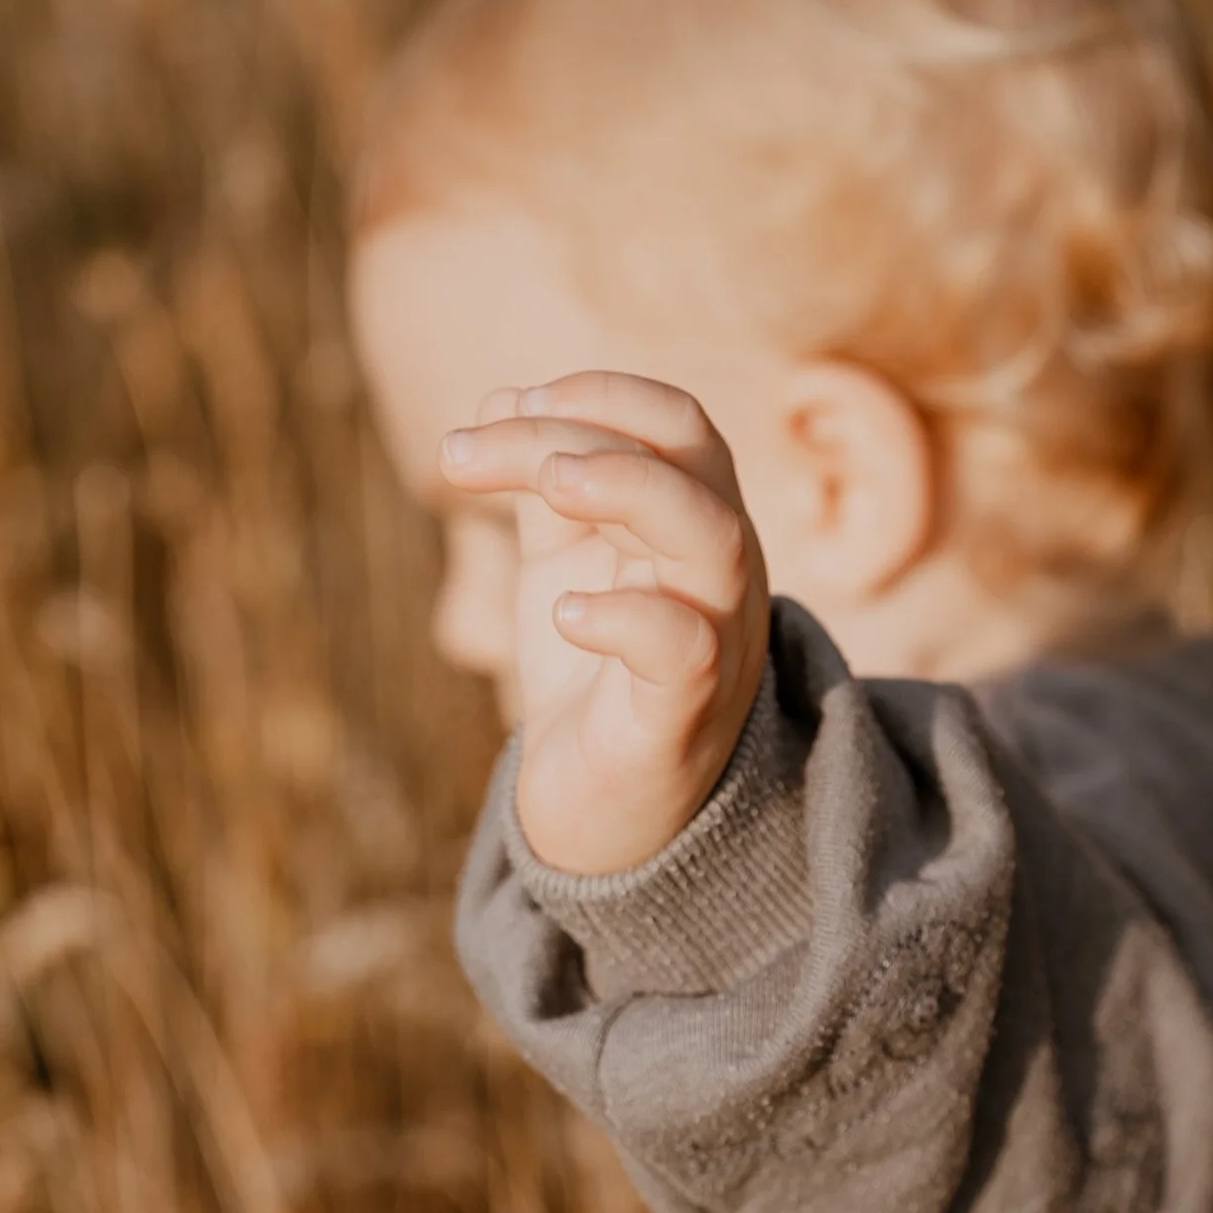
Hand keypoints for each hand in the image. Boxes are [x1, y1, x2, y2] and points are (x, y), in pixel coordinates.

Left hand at [439, 373, 769, 875]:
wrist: (600, 817)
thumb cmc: (591, 683)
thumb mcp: (563, 567)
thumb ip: (544, 491)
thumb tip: (498, 400)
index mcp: (695, 527)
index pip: (677, 424)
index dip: (598, 394)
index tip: (502, 407)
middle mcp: (721, 577)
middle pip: (692, 459)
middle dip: (592, 427)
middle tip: (490, 439)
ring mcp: (715, 644)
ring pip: (713, 539)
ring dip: (628, 489)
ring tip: (547, 485)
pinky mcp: (683, 716)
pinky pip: (684, 649)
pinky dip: (623, 616)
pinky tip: (563, 614)